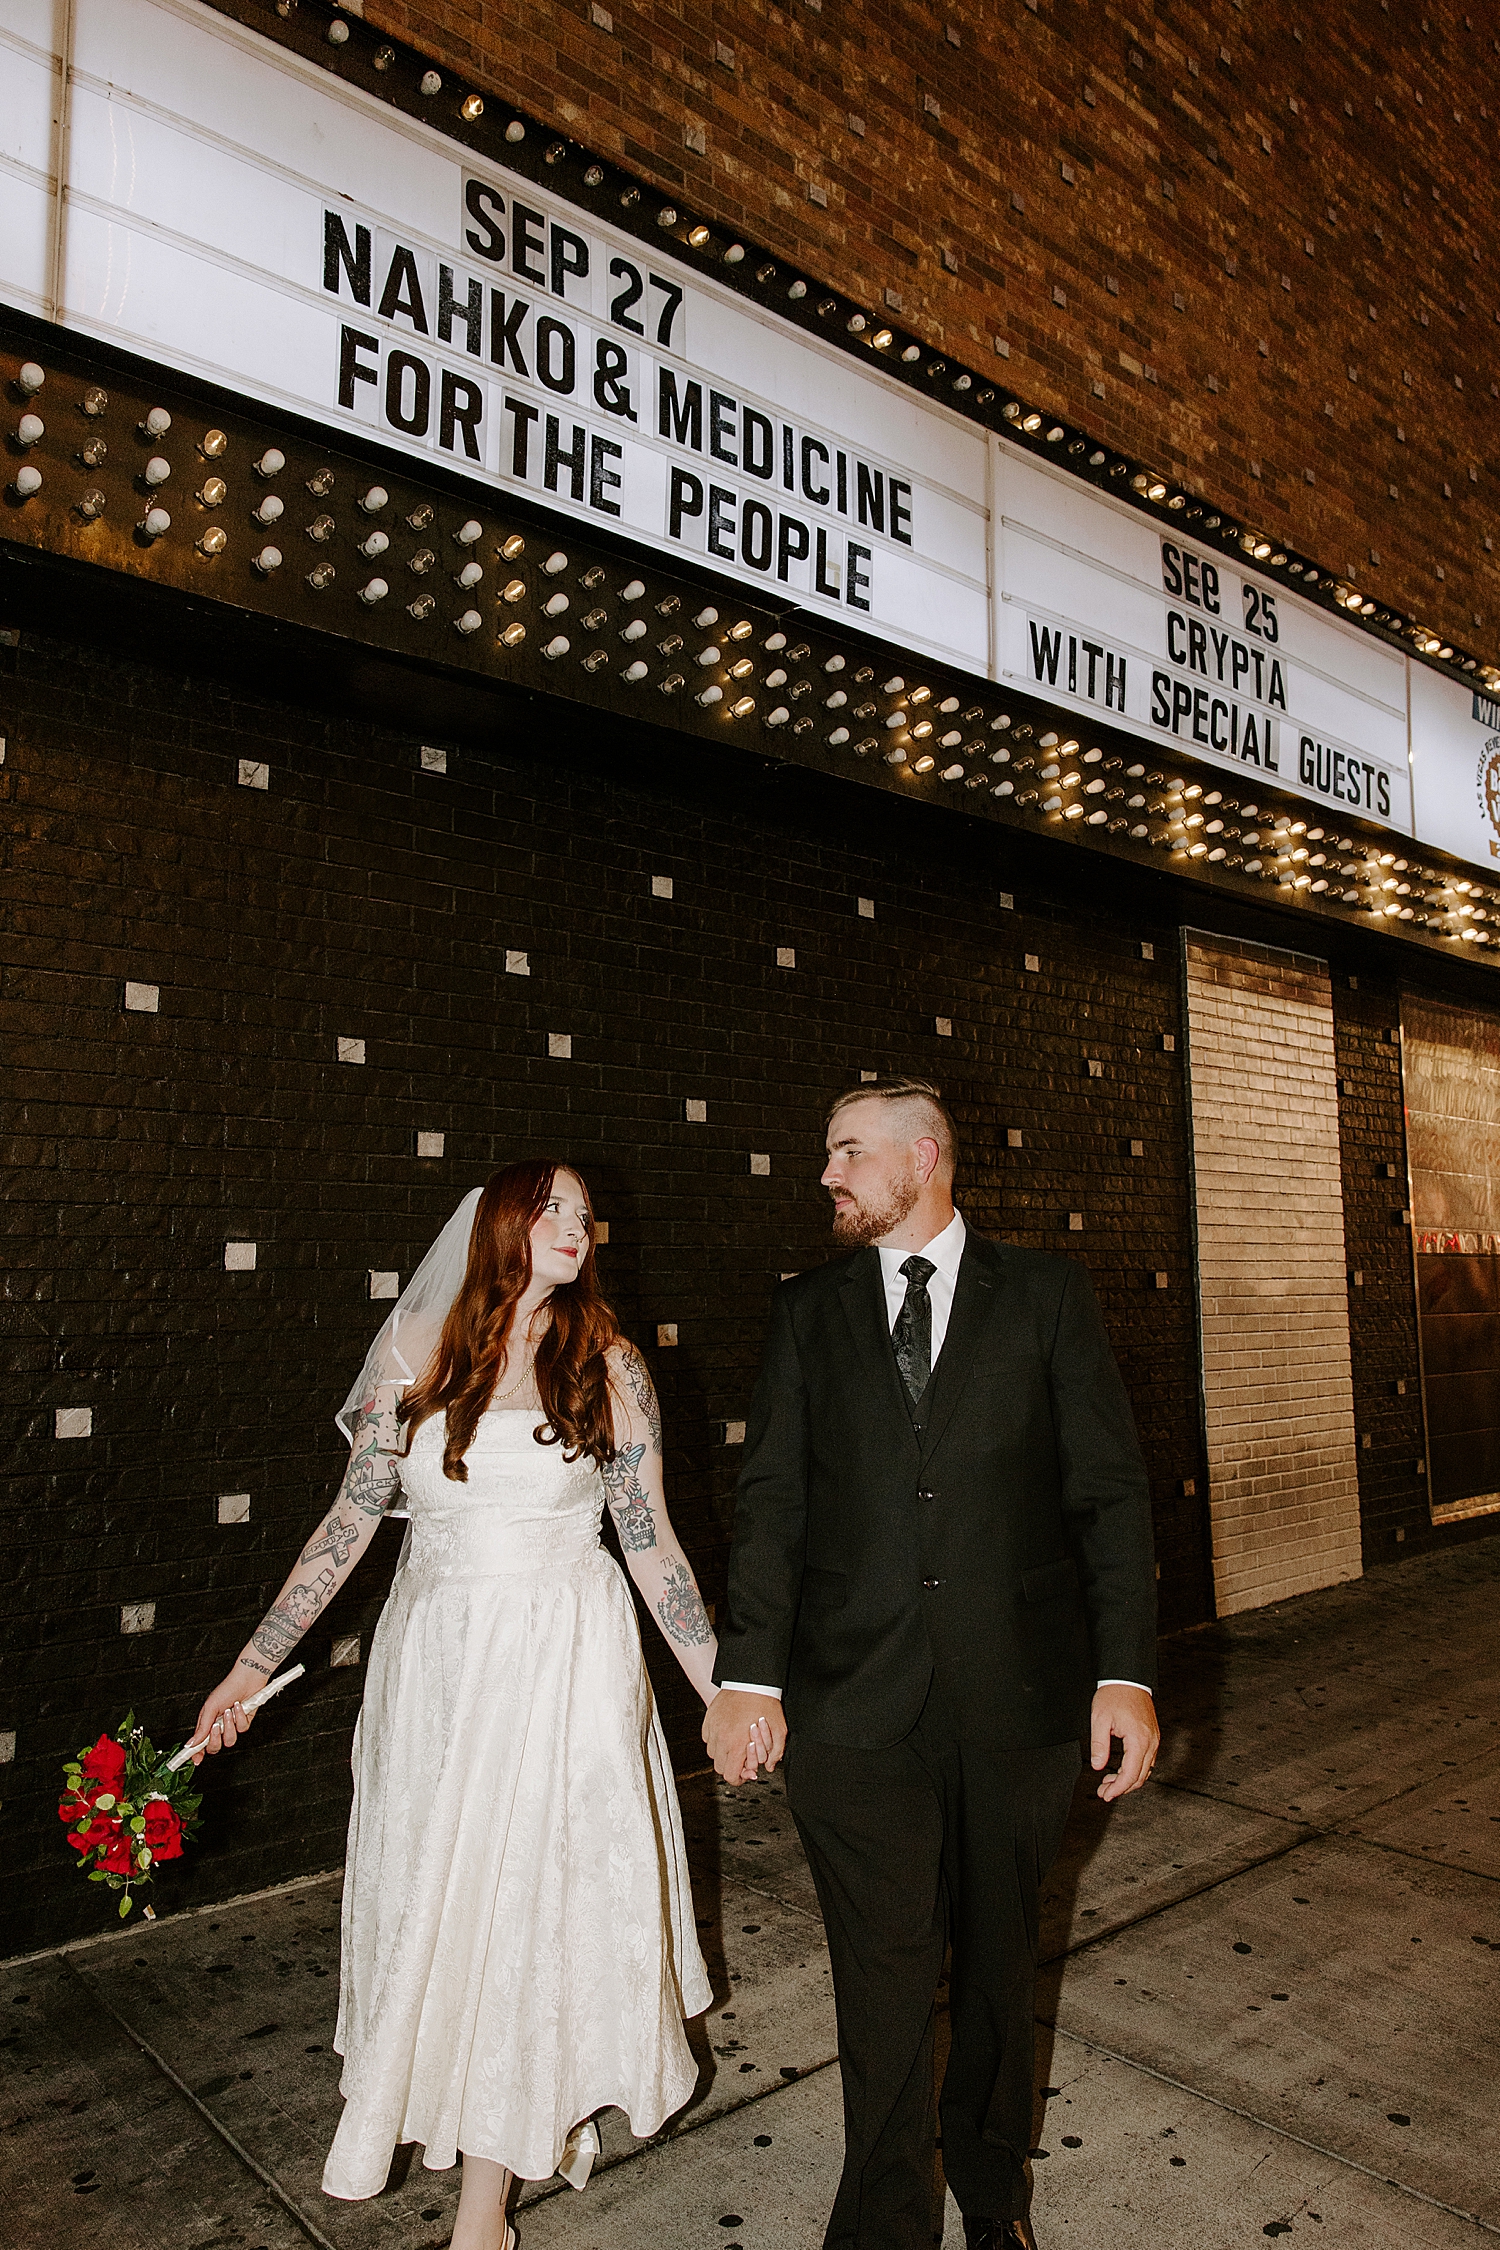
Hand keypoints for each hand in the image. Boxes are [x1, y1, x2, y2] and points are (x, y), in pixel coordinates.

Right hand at [189, 1662, 263, 1765]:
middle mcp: (219, 1727)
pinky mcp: (244, 1723)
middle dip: (215, 1739)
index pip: (200, 1744)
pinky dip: (240, 1717)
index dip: (197, 1754)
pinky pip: (242, 1729)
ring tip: (229, 1712)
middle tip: (216, 1726)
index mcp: (207, 1724)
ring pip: (230, 1740)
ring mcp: (232, 1726)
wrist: (246, 1679)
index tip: (195, 1760)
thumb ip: (201, 1728)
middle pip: (215, 1747)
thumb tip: (190, 1744)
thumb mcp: (210, 1707)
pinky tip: (239, 1706)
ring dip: (229, 1726)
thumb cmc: (226, 1689)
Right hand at [703, 1689, 786, 1786]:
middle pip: (720, 1767)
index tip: (745, 1774)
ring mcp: (713, 1727)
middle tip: (742, 1760)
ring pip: (712, 1753)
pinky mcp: (709, 1718)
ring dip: (723, 1754)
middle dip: (731, 1767)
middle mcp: (722, 1737)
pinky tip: (727, 1734)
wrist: (752, 1680)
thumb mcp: (779, 1730)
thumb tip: (769, 1767)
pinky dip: (715, 1740)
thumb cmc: (765, 1703)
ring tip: (735, 1745)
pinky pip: (707, 1738)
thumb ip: (776, 1753)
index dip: (739, 1779)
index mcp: (738, 1743)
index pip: (730, 1775)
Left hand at [1090, 1684, 1158, 1801]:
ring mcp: (1153, 1739)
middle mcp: (1150, 1742)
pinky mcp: (1152, 1736)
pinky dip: (1134, 1769)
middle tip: (1103, 1792)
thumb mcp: (1099, 1719)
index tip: (1105, 1795)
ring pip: (1145, 1770)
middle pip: (1140, 1777)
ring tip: (1108, 1782)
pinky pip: (1147, 1760)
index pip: (1130, 1775)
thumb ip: (1099, 1745)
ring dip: (1128, 1780)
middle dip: (1121, 1788)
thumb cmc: (1114, 1695)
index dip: (1117, 1789)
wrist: (1128, 1678)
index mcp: (1138, 1740)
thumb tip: (1098, 1766)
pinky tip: (1120, 1770)